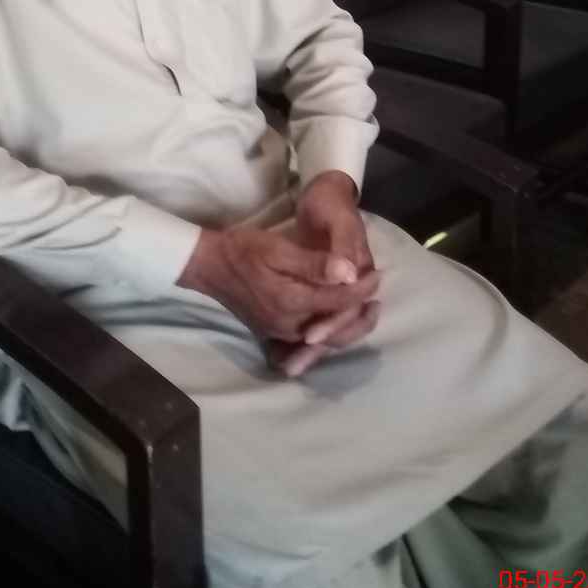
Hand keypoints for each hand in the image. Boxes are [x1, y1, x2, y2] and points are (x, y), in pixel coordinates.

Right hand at [177, 224, 379, 344]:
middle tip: (378, 297)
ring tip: (366, 307)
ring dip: (347, 324)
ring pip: (324, 338)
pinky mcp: (275, 331)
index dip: (362, 289)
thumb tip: (349, 271)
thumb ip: (314, 264)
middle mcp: (289, 324)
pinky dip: (329, 330)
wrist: (209, 265)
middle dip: (360, 314)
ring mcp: (281, 331)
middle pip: (336, 329)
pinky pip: (310, 338)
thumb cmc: (244, 250)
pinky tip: (337, 317)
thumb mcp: (278, 249)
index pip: (339, 301)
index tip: (378, 275)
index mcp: (292, 301)